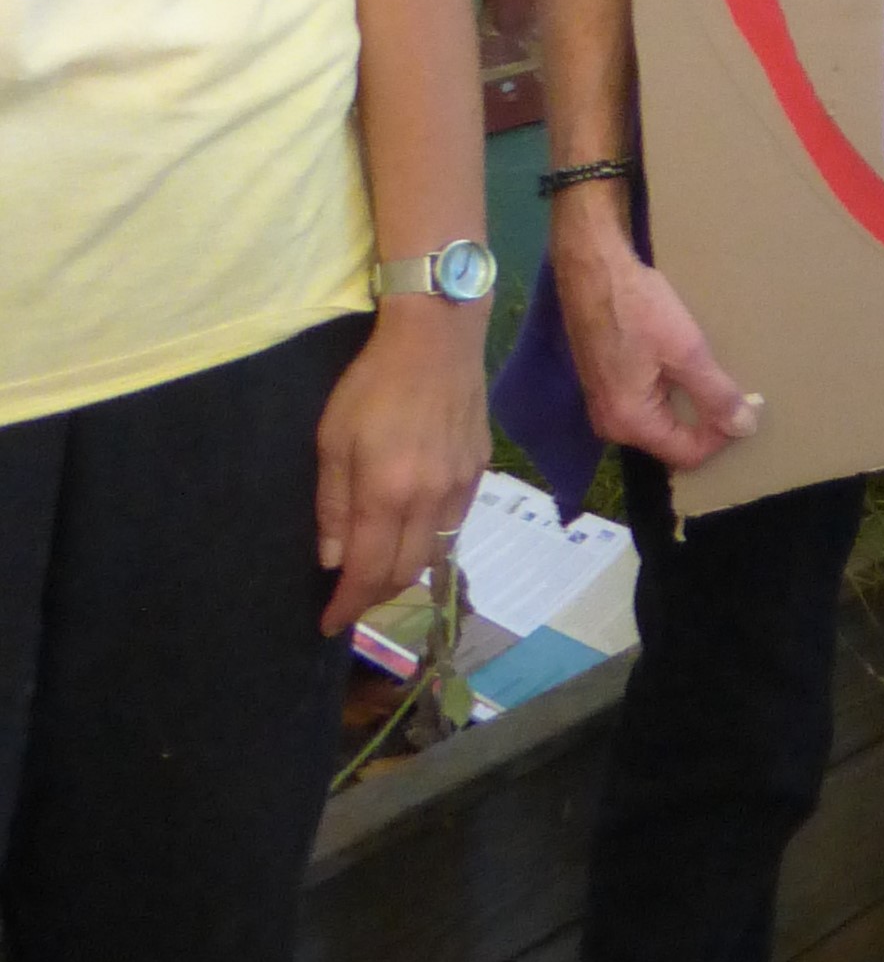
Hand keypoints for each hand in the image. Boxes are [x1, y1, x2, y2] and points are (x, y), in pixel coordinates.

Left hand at [314, 305, 486, 641]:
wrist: (437, 338)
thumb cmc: (372, 383)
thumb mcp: (332, 439)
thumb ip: (333, 503)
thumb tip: (331, 558)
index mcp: (387, 494)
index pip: (366, 571)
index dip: (347, 605)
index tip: (328, 623)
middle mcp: (428, 501)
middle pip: (404, 572)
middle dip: (373, 596)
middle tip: (350, 600)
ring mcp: (459, 488)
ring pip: (434, 554)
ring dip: (403, 572)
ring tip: (379, 571)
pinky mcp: (478, 471)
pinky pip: (454, 525)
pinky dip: (430, 542)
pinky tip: (414, 531)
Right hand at [555, 199, 757, 472]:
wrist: (592, 268)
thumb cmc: (638, 307)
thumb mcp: (686, 350)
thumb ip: (715, 394)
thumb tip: (745, 429)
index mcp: (630, 422)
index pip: (687, 454)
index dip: (723, 436)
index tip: (748, 405)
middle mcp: (612, 425)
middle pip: (672, 441)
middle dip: (706, 423)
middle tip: (736, 392)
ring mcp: (604, 405)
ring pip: (660, 422)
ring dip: (690, 406)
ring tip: (715, 379)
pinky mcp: (605, 384)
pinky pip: (646, 404)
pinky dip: (671, 393)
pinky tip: (686, 368)